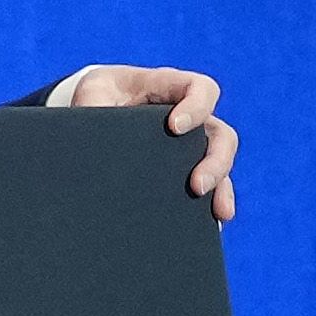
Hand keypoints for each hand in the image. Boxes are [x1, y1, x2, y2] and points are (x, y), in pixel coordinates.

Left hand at [48, 63, 238, 217]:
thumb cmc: (98, 96)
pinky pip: (210, 188)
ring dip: (222, 189)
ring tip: (218, 214)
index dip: (196, 106)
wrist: (97, 110)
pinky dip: (211, 206)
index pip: (200, 89)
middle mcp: (190, 117)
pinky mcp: (186, 169)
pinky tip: (208, 227)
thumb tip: (93, 146)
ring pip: (221, 164)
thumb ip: (95, 108)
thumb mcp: (93, 95)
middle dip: (215, 162)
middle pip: (221, 135)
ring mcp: (192, 145)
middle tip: (196, 186)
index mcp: (170, 89)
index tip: (174, 127)